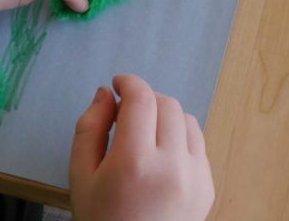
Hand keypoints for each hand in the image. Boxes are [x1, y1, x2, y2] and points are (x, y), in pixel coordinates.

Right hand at [70, 75, 214, 220]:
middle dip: (144, 99)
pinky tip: (161, 152)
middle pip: (165, 103)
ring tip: (144, 133)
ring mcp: (195, 178)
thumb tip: (106, 93)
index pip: (141, 98)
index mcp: (135, 163)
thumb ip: (90, 126)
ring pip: (185, 118)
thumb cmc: (101, 219)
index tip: (118, 84)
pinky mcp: (207, 187)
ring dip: (163, 114)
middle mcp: (171, 167)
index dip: (129, 82)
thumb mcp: (80, 173)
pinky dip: (179, 135)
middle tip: (125, 114)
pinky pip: (198, 141)